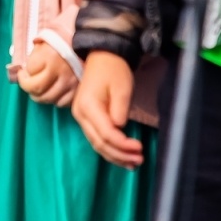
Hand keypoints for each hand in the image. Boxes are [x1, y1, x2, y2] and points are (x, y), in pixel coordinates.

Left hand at [17, 41, 77, 105]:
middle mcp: (61, 71)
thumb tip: (24, 71)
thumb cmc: (63, 41)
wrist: (88, 43)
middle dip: (28, 88)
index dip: (23, 73)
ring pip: (48, 99)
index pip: (29, 71)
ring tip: (40, 88)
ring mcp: (71, 82)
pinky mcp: (78, 90)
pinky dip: (55, 99)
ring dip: (40, 95)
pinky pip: (62, 103)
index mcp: (50, 56)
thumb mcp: (45, 41)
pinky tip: (54, 91)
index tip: (22, 71)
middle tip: (28, 83)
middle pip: (37, 89)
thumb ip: (34, 55)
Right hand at [72, 51, 144, 168]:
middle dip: (120, 154)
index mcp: (88, 106)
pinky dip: (110, 149)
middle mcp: (81, 115)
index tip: (140, 147)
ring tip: (133, 164)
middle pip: (100, 143)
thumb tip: (120, 129)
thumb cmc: (114, 70)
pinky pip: (97, 139)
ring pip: (97, 144)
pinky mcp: (86, 119)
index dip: (123, 145)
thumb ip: (120, 110)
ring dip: (115, 156)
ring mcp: (81, 117)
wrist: (103, 56)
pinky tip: (122, 157)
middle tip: (140, 160)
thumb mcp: (122, 88)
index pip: (106, 133)